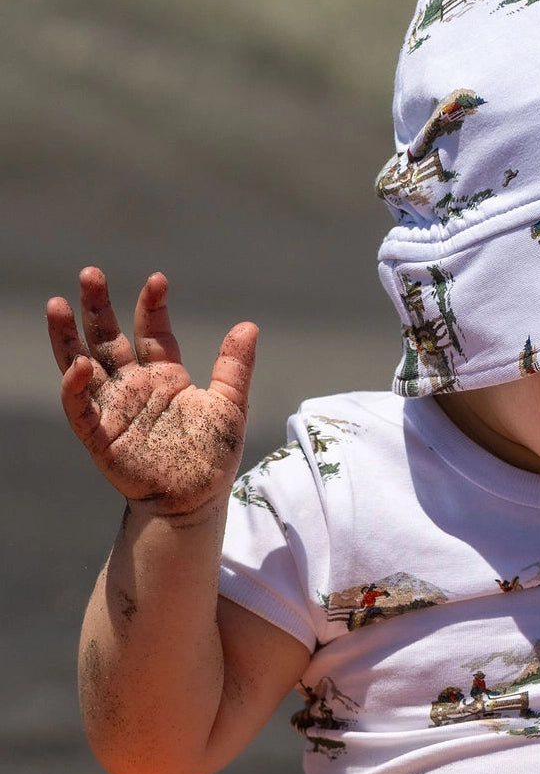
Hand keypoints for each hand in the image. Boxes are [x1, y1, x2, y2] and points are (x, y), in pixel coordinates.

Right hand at [47, 268, 257, 516]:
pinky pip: (82, 411)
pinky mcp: (102, 438)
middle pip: (108, 340)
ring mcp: (115, 410)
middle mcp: (134, 387)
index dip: (152, 306)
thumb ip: (234, 366)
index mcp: (165, 376)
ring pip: (82, 367)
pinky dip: (75, 389)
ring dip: (68, 338)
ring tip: (57, 304)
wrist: (198, 501)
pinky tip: (78, 365)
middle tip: (90, 273)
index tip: (158, 280)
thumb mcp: (230, 404)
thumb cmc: (213, 455)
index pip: (151, 332)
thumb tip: (249, 325)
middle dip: (98, 308)